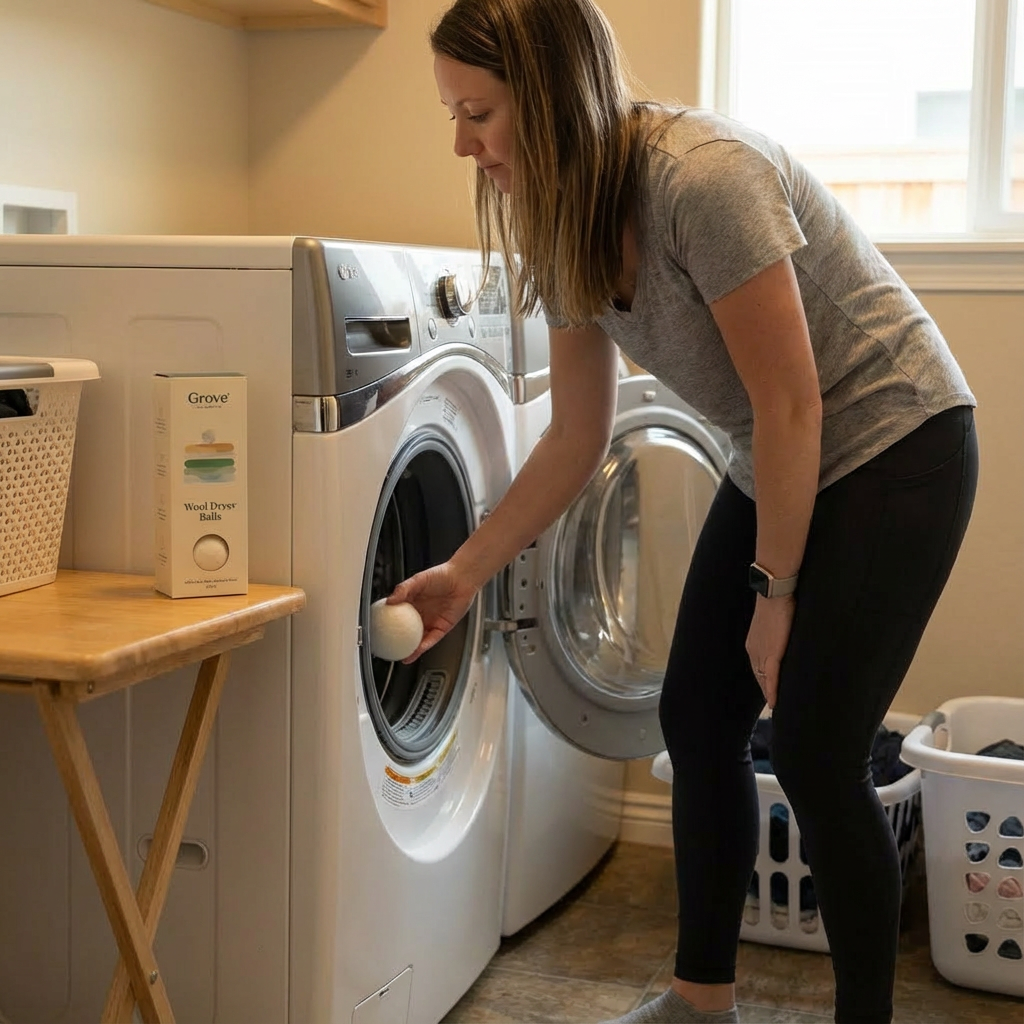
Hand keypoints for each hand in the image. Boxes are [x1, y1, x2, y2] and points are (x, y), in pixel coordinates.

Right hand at [386, 561, 479, 663]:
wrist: (462, 578)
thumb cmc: (442, 575)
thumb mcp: (418, 580)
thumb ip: (403, 589)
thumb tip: (389, 601)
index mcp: (413, 603)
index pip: (398, 617)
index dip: (389, 625)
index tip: (379, 632)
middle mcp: (422, 614)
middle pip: (407, 631)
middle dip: (398, 641)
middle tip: (387, 649)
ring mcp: (432, 622)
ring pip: (419, 639)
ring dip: (410, 650)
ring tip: (400, 657)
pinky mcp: (443, 627)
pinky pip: (431, 640)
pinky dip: (423, 647)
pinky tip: (416, 652)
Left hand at [745, 594, 795, 708]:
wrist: (775, 594)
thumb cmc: (778, 602)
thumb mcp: (775, 622)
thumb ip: (778, 633)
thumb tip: (786, 637)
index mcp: (753, 643)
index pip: (757, 666)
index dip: (762, 679)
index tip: (767, 688)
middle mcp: (754, 650)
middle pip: (758, 676)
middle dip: (764, 689)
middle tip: (773, 701)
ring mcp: (761, 653)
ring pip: (763, 680)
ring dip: (769, 693)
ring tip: (775, 705)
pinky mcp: (772, 654)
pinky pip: (770, 678)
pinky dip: (772, 691)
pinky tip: (774, 702)